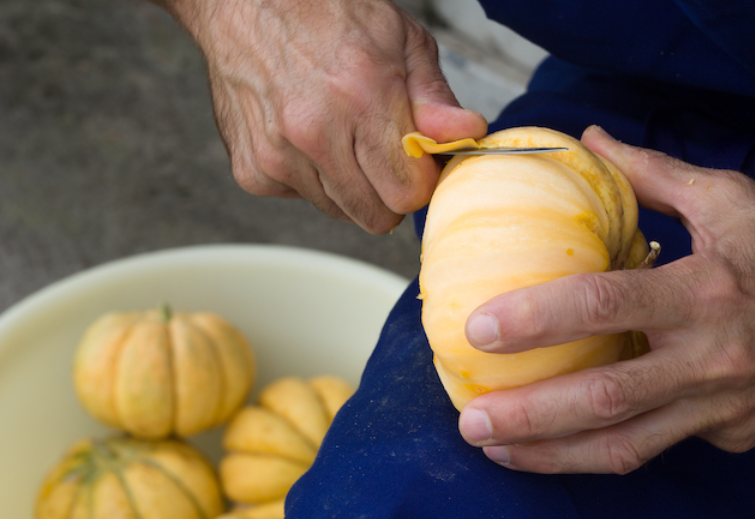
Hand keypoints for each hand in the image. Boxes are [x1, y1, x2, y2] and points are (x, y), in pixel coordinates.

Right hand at [159, 0, 486, 232]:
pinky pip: (302, 198)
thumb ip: (434, 97)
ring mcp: (278, 155)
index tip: (416, 164)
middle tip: (382, 152)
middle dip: (388, 192)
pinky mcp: (253, 170)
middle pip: (375, 215)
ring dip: (349, 185)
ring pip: (339, 211)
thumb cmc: (323, 11)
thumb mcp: (399, 38)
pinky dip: (310, 177)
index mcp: (361, 96)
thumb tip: (466, 133)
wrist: (243, 1)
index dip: (419, 182)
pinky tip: (306, 137)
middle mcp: (314, 132)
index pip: (407, 192)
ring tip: (340, 134)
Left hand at [458, 125, 754, 473]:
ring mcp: (724, 407)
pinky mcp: (732, 435)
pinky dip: (605, 445)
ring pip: (628, 447)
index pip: (609, 306)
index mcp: (708, 290)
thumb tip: (590, 140)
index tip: (479, 330)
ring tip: (496, 451)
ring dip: (554, 456)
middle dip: (530, 416)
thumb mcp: (730, 198)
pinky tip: (560, 441)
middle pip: (607, 399)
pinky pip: (660, 444)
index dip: (540, 319)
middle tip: (470, 422)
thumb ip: (653, 174)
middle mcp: (713, 358)